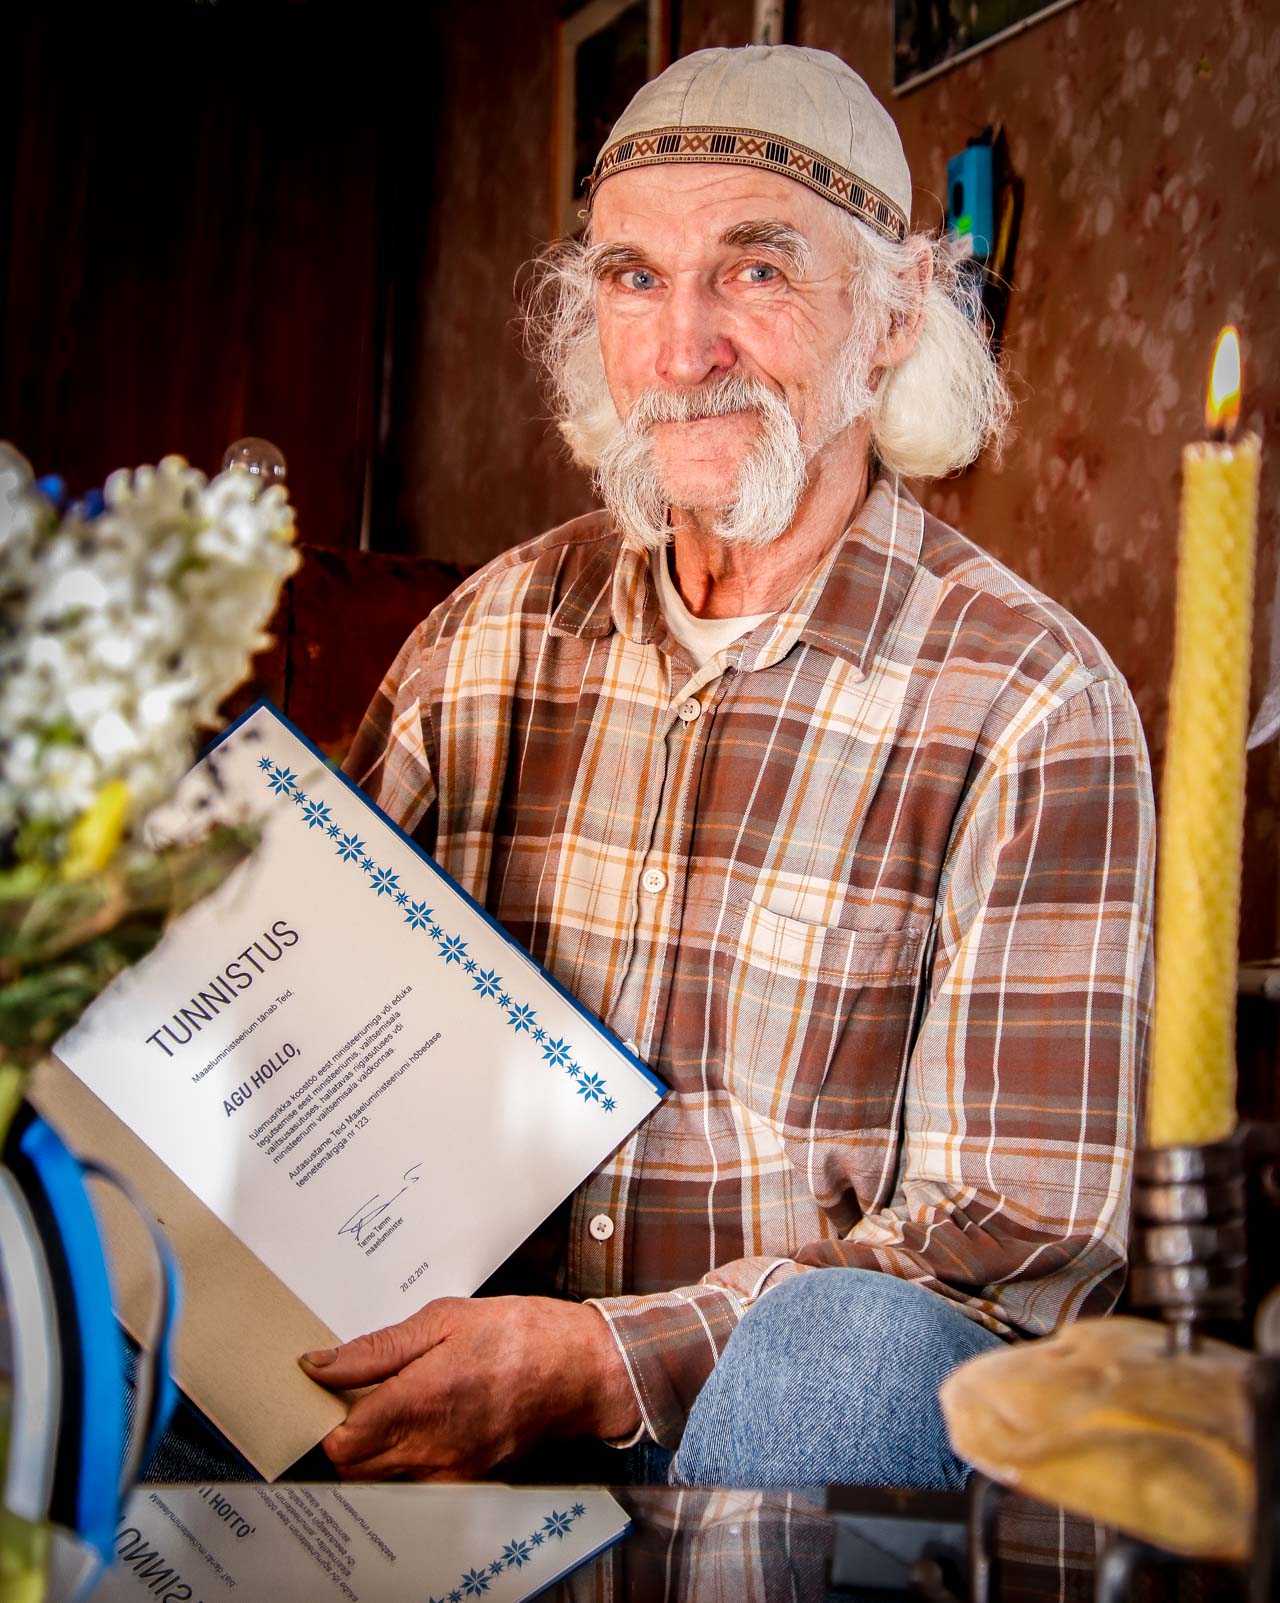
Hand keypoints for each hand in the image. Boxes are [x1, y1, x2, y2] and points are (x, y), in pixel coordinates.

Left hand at [299, 1295, 639, 1479]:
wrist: (581, 1370)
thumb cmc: (519, 1335)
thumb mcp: (444, 1319)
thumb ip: (378, 1347)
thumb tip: (321, 1364)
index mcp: (420, 1399)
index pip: (340, 1441)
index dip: (323, 1418)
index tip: (328, 1391)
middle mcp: (430, 1446)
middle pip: (353, 1467)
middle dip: (343, 1435)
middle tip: (356, 1394)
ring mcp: (449, 1470)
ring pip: (381, 1478)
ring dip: (371, 1449)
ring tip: (390, 1403)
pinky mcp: (467, 1479)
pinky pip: (414, 1481)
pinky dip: (404, 1458)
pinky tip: (421, 1421)